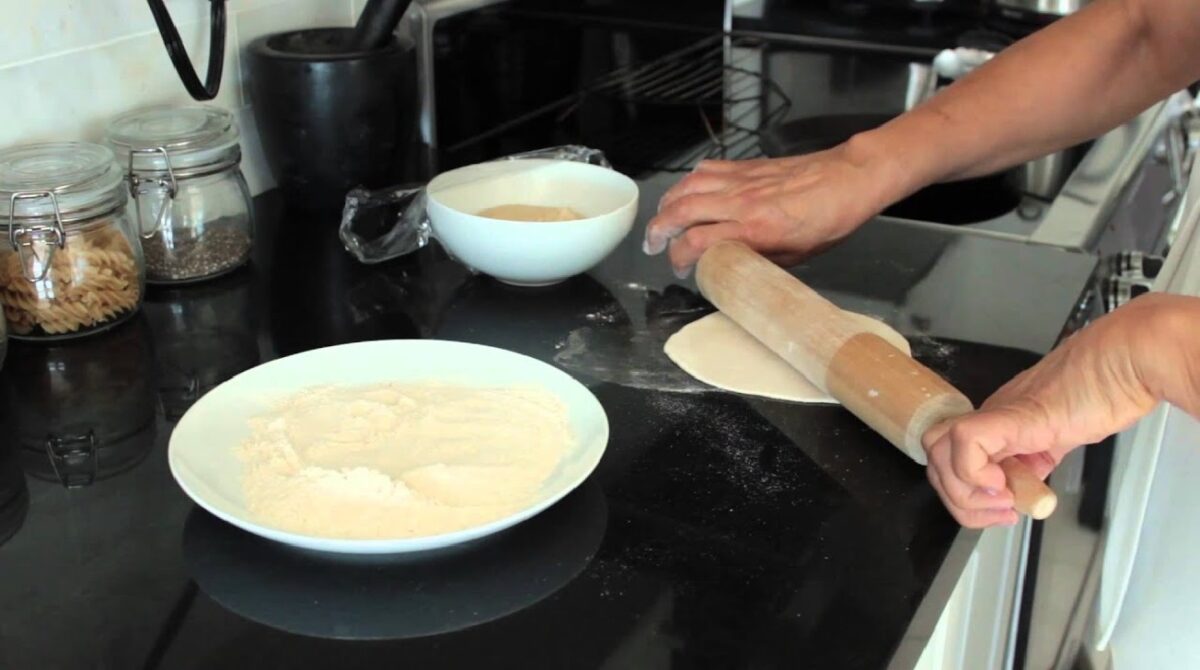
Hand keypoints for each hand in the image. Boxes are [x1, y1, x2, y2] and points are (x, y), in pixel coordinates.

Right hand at [643, 141, 901, 275]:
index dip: (679, 257)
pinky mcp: (747, 166)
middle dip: (659, 229)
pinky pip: (707, 169)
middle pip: (682, 210)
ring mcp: (742, 180)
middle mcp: (742, 202)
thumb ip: (759, 260)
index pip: (697, 240)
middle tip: (653, 246)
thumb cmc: (830, 220)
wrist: (849, 179)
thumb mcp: (796, 256)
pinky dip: (689, 181)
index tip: (680, 269)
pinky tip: (686, 191)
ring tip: (660, 220)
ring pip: (688, 186)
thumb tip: (733, 268)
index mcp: (755, 229)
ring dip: (667, 203)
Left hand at [920, 294, 1183, 527]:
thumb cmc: (1101, 394)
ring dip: (966, 491)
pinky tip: (1004, 482)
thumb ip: (1034, 463)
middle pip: (936, 461)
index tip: (1002, 512)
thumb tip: (1023, 492)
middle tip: (1000, 511)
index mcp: (994, 425)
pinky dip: (974, 471)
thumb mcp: (1058, 441)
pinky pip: (965, 440)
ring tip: (1004, 500)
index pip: (949, 463)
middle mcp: (987, 418)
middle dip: (961, 501)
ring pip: (939, 452)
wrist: (1124, 364)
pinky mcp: (1011, 414)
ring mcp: (996, 414)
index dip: (965, 497)